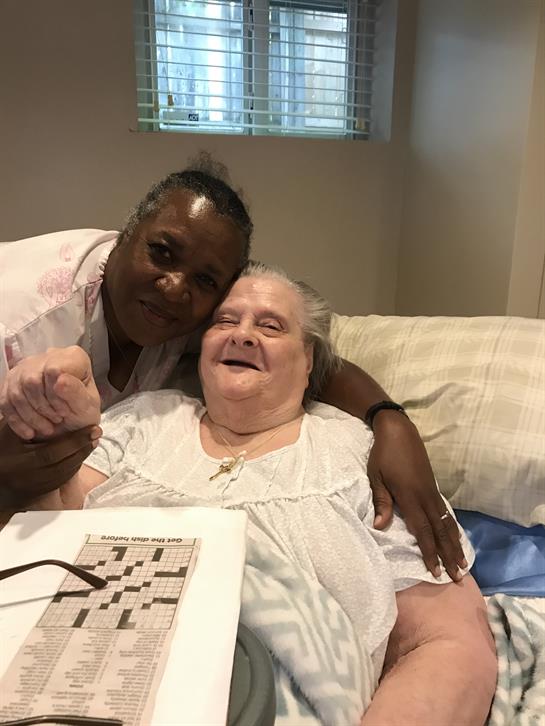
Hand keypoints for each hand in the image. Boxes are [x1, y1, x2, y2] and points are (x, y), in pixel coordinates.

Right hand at [0, 346, 100, 439]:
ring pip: (16, 391)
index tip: (64, 411)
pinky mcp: (13, 381)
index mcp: (73, 357)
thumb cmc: (82, 413)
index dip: (56, 395)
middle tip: (56, 420)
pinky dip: (16, 421)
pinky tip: (29, 432)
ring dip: (30, 416)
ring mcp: (28, 367)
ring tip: (46, 428)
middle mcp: (49, 356)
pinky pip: (5, 401)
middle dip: (42, 407)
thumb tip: (60, 380)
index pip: (53, 370)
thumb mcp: (87, 407)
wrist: (72, 426)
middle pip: (31, 380)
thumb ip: (76, 392)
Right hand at [0, 420, 101, 508]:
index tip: (91, 428)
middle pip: (63, 464)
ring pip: (66, 473)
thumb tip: (51, 405)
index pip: (52, 452)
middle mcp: (28, 477)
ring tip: (92, 441)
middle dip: (83, 447)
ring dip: (82, 456)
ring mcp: (35, 488)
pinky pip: (63, 480)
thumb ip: (26, 420)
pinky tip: (81, 453)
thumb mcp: (7, 433)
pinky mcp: (41, 493)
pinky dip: (74, 465)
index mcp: (19, 461)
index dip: (75, 441)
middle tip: (96, 433)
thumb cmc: (0, 450)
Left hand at [367, 411, 466, 581]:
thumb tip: (379, 527)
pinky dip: (452, 527)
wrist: (398, 431)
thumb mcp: (376, 477)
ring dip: (454, 543)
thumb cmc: (383, 455)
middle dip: (448, 555)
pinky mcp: (433, 485)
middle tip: (458, 576)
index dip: (430, 552)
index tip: (436, 572)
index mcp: (410, 497)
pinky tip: (454, 536)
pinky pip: (445, 511)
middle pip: (439, 531)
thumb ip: (381, 502)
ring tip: (462, 562)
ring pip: (446, 522)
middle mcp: (425, 496)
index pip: (423, 531)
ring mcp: (431, 491)